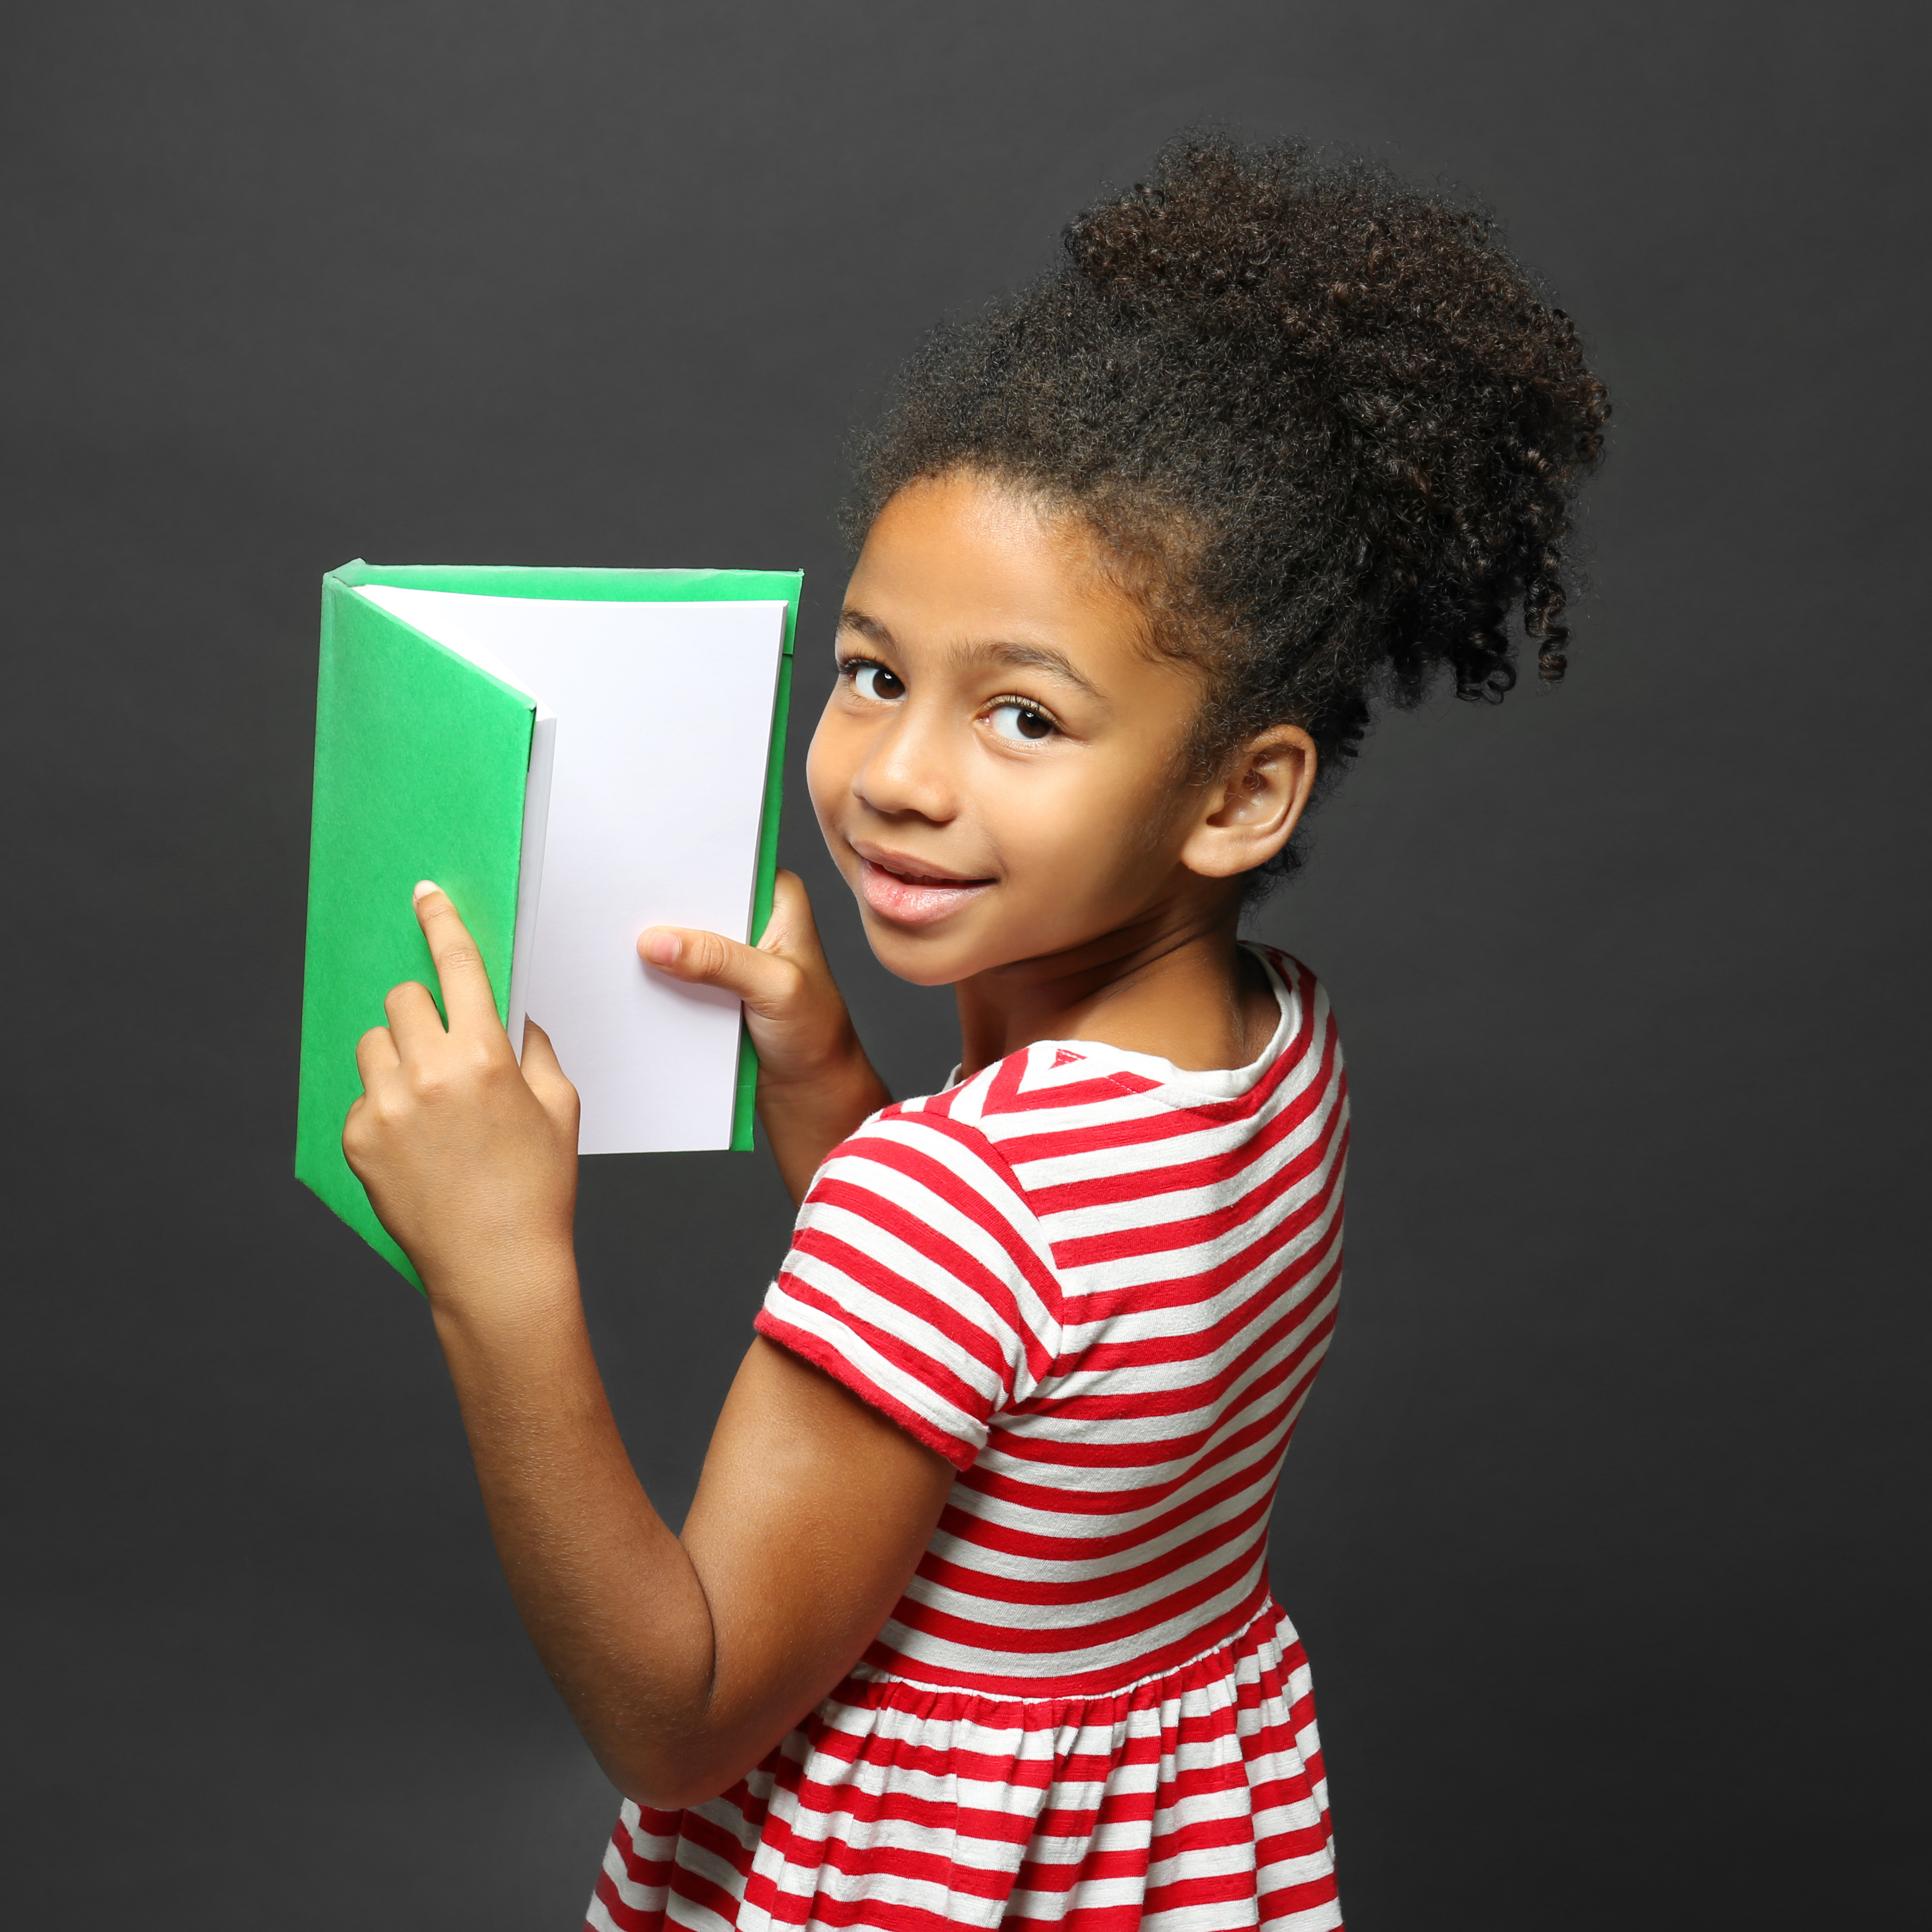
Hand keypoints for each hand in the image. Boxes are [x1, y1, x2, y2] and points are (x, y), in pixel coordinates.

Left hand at [344, 883, 579, 1305]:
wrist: (497, 1267)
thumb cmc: (538, 1188)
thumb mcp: (560, 1107)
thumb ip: (534, 1050)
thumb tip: (512, 1017)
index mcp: (483, 1056)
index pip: (457, 966)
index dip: (440, 923)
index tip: (425, 896)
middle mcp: (427, 1074)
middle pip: (404, 999)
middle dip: (425, 1012)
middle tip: (447, 1048)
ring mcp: (386, 1108)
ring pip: (375, 1043)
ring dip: (400, 1056)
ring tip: (431, 1103)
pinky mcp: (359, 1140)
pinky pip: (364, 1095)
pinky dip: (387, 1106)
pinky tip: (419, 1145)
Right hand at [639, 870, 887, 1200]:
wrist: (809, 1090)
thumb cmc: (815, 1035)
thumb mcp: (775, 989)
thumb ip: (721, 961)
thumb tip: (658, 941)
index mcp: (778, 896)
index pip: (725, 865)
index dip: (684, 865)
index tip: (642, 866)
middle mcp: (753, 916)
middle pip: (696, 898)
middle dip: (662, 906)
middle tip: (616, 905)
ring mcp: (729, 951)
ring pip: (681, 935)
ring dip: (653, 943)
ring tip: (612, 939)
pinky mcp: (710, 983)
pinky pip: (674, 971)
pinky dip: (655, 976)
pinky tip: (627, 976)